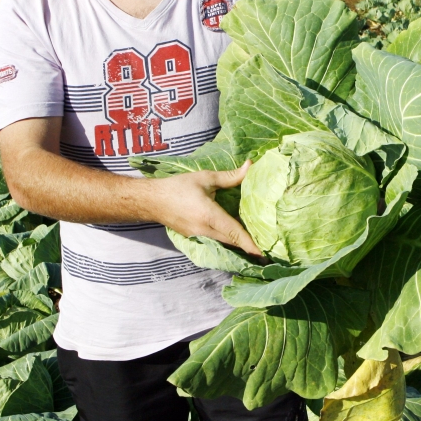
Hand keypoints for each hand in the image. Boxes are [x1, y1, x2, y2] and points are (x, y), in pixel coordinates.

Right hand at [144, 161, 262, 256]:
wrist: (151, 200)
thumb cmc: (178, 187)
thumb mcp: (205, 178)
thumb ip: (230, 176)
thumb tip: (251, 166)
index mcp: (209, 216)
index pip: (235, 233)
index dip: (251, 244)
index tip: (264, 254)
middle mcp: (205, 230)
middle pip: (233, 242)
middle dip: (250, 246)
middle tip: (269, 248)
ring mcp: (198, 236)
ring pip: (225, 243)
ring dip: (240, 244)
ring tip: (258, 244)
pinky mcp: (194, 237)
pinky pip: (216, 241)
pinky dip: (228, 240)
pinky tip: (237, 236)